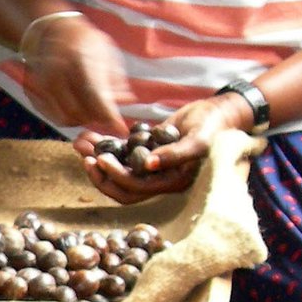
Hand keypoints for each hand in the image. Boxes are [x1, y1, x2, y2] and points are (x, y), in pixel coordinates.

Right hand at [20, 15, 133, 132]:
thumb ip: (115, 78)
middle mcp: (58, 72)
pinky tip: (78, 108)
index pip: (95, 96)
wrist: (51, 30)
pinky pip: (55, 117)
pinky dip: (70, 118)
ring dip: (84, 120)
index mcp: (79, 59)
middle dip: (98, 119)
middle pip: (82, 112)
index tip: (122, 129)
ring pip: (68, 119)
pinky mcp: (35, 93)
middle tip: (108, 116)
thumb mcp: (106, 52)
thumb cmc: (84, 41)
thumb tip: (126, 101)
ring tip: (93, 110)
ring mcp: (43, 84)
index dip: (110, 117)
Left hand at [73, 92, 251, 203]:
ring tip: (80, 142)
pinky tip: (89, 134)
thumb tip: (150, 165)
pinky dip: (104, 144)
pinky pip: (120, 153)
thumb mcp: (200, 139)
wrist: (221, 112)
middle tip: (85, 155)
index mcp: (171, 182)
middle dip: (100, 174)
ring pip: (117, 170)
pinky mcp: (146, 150)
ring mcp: (150, 165)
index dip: (116, 178)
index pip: (137, 189)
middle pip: (121, 187)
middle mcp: (158, 179)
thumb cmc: (216, 126)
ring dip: (97, 158)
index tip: (101, 158)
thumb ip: (177, 154)